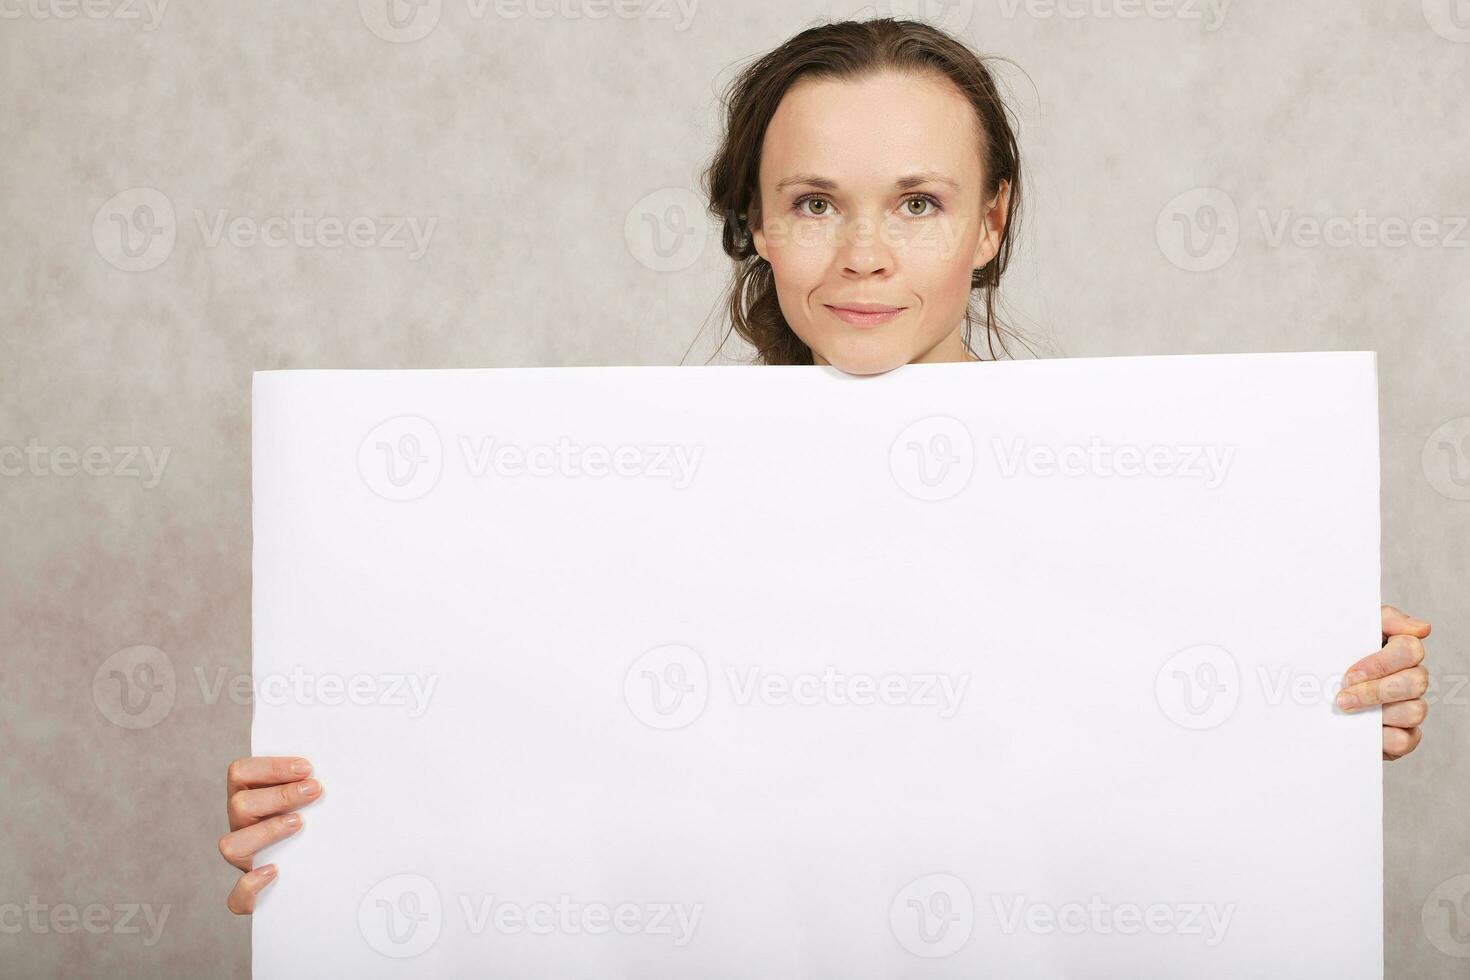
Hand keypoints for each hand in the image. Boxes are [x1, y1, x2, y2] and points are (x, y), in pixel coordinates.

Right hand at [218, 756, 321, 913]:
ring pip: (231, 845)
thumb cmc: (321, 827)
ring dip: (266, 831)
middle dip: (280, 794)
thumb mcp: (317, 801)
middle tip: (315, 790)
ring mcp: (244, 860)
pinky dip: (251, 885)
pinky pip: (237, 896)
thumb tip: (341, 767)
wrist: (324, 875)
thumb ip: (316, 784)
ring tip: (299, 823)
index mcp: (252, 798)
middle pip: (239, 804)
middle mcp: (242, 827)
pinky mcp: (250, 895)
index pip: (241, 772)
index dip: (270, 767)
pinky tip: (275, 871)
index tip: (307, 768)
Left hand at [1335, 606, 1430, 760]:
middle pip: (1416, 682)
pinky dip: (1383, 738)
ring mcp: (1409, 707)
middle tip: (1342, 697)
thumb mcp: (1350, 629)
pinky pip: (1406, 740)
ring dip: (1377, 713)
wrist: (1310, 691)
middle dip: (1375, 691)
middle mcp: (1411, 679)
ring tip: (1346, 712)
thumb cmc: (1335, 657)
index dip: (1381, 663)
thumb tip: (1421, 628)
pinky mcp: (1403, 735)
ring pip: (1414, 711)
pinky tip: (1362, 730)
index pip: (1411, 649)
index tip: (1350, 674)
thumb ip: (1384, 619)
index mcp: (1400, 652)